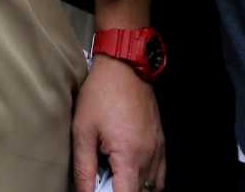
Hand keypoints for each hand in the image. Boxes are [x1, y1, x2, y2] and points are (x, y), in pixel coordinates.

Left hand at [71, 57, 165, 191]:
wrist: (124, 65)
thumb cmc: (101, 94)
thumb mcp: (83, 131)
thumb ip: (84, 168)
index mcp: (129, 155)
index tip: (101, 191)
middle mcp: (149, 156)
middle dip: (120, 189)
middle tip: (102, 177)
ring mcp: (158, 150)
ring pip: (152, 186)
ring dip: (133, 185)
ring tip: (114, 173)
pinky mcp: (161, 142)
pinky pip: (160, 174)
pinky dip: (146, 179)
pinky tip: (129, 169)